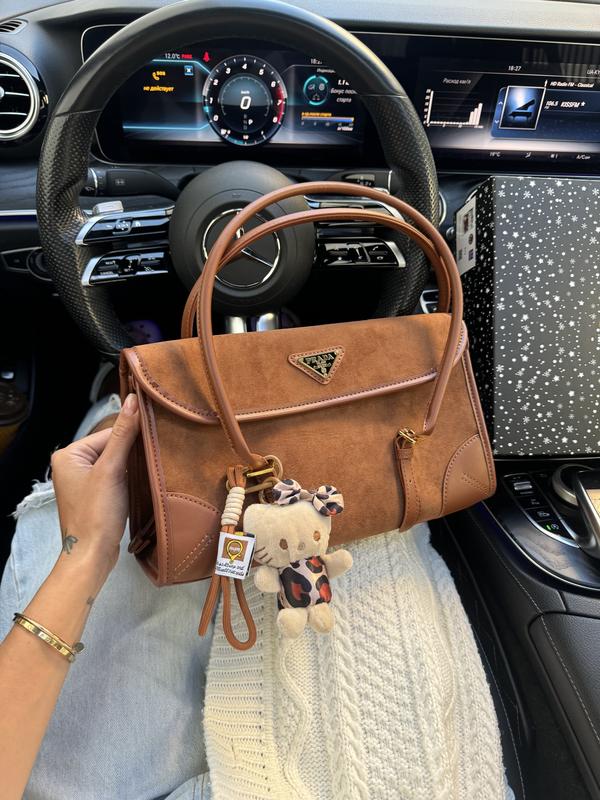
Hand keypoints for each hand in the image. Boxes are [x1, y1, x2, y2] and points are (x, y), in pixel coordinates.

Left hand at [51, 393, 139, 573]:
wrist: (93, 555)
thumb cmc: (96, 514)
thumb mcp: (111, 470)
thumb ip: (123, 434)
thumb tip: (133, 401)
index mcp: (69, 455)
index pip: (109, 434)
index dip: (132, 438)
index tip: (156, 441)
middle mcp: (72, 465)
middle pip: (113, 447)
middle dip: (133, 454)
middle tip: (156, 457)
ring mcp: (83, 482)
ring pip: (117, 463)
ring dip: (134, 467)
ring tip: (151, 472)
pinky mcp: (95, 495)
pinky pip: (116, 478)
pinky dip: (129, 479)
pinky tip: (142, 483)